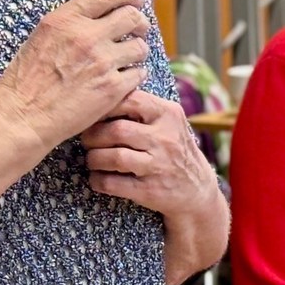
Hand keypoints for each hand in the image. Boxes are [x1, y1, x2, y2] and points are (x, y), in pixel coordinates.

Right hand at [0, 0, 150, 148]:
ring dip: (137, 51)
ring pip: (140, 47)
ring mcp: (102, 63)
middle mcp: (86, 37)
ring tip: (127, 59)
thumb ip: (71, 24)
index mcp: (66, 20)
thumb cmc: (26, 81)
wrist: (22, 116)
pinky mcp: (113, 88)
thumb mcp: (42, 38)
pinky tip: (123, 79)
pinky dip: (135, 76)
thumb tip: (97, 18)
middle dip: (140, 22)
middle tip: (138, 30)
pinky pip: (139, 73)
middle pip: (132, 17)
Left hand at [81, 89, 220, 214]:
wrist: (197, 190)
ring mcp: (159, 166)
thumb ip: (145, 107)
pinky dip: (97, 180)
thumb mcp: (170, 122)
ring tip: (92, 159)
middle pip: (116, 130)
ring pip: (113, 157)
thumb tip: (104, 94)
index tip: (94, 115)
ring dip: (93, 159)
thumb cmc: (175, 150)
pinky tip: (97, 177)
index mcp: (169, 115)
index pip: (130, 100)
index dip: (105, 107)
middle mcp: (166, 139)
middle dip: (93, 136)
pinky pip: (112, 183)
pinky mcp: (150, 191)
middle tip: (87, 140)